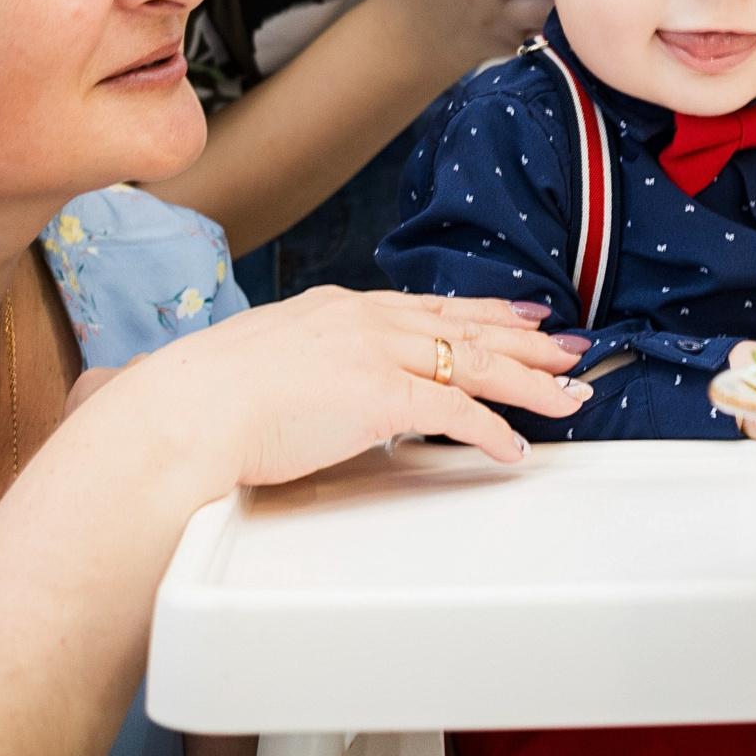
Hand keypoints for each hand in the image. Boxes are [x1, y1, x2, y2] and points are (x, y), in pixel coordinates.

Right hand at [113, 289, 587, 488]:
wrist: (185, 410)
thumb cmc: (209, 398)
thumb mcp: (270, 360)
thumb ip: (313, 365)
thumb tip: (330, 388)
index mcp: (339, 308)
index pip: (429, 306)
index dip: (484, 313)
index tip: (521, 316)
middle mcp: (364, 319)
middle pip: (465, 326)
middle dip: (525, 339)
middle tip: (570, 347)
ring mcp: (373, 353)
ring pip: (474, 362)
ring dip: (529, 382)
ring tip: (569, 396)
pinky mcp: (378, 395)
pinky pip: (453, 412)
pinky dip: (491, 431)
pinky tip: (514, 448)